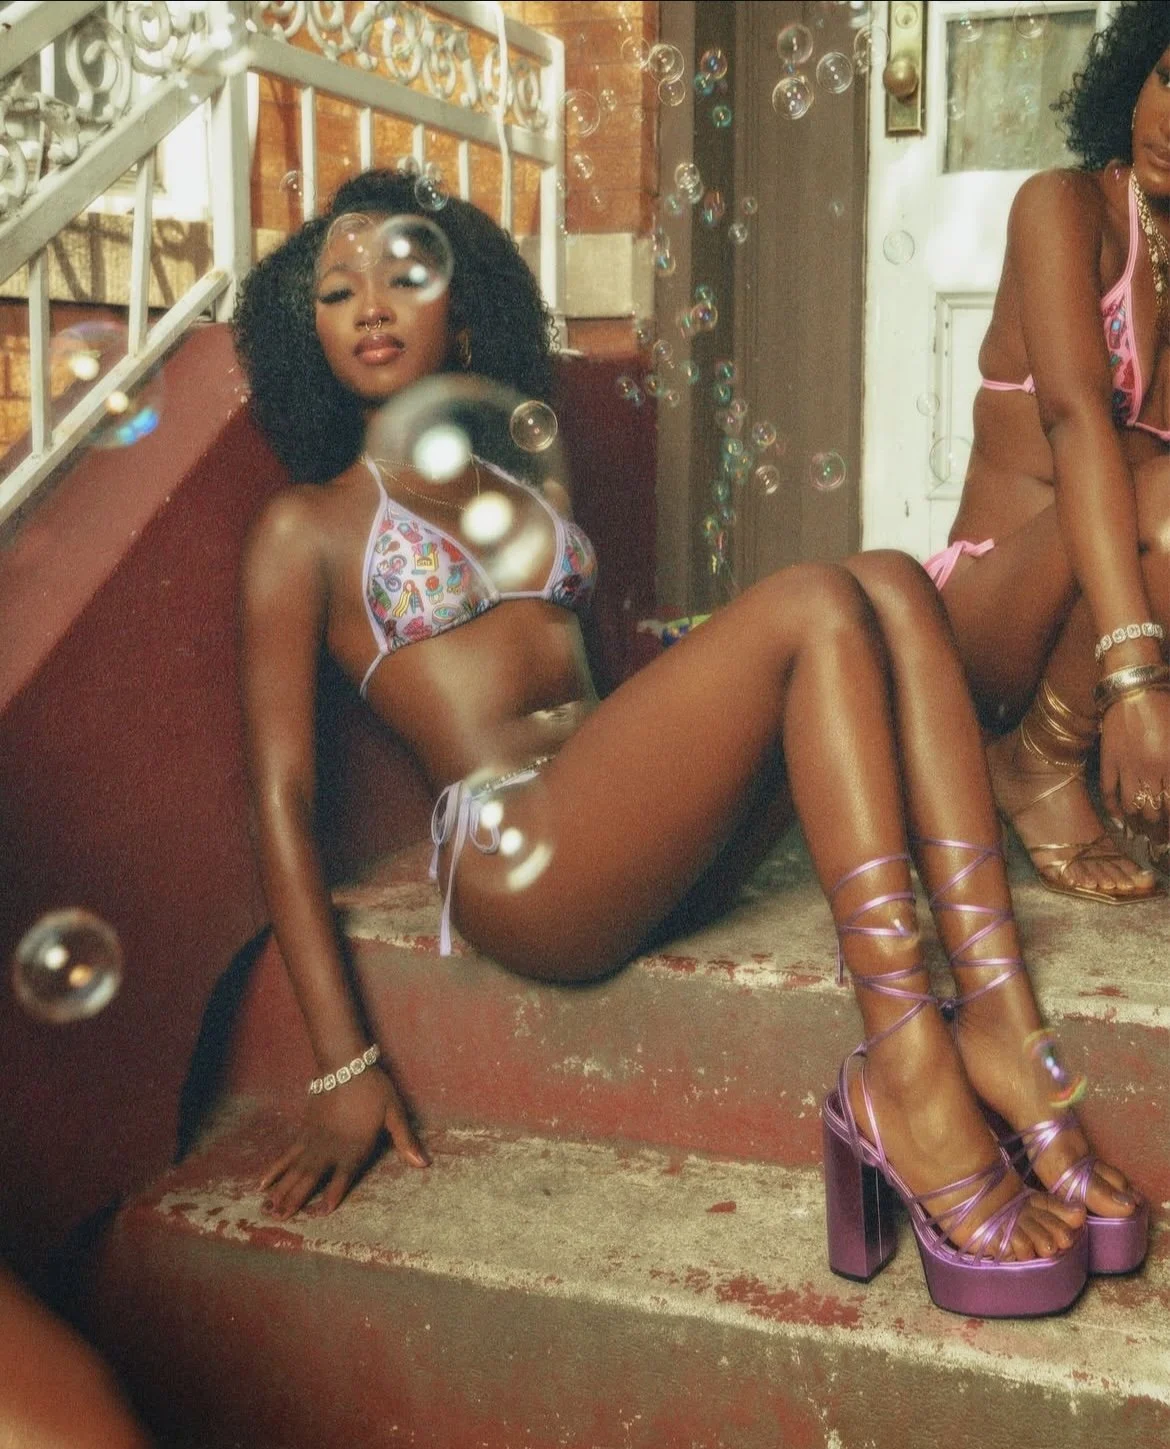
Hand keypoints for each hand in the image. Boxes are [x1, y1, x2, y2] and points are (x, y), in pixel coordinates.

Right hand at [259, 1064, 428, 1218]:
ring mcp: (313, 1140)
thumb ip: (405, 1141)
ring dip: (282, 1190)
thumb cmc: (373, 1088)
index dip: (334, 1194)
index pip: (342, 1177)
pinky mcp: (303, 1131)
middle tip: (280, 1219)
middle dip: (296, 1199)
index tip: (322, 1213)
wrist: (344, 1063)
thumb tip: (424, 1164)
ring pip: (295, 1170)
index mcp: (354, 1148)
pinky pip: (287, 1155)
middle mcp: (330, 1148)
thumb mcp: (394, 1113)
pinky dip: (276, 1169)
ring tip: (269, 1209)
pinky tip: (263, 1180)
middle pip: (310, 1178)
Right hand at [1098, 687, 1169, 856]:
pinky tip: (1121, 818)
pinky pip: (1109, 793)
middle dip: (1161, 825)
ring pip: (1132, 806)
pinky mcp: (1108, 760)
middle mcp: (1149, 770)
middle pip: (1155, 811)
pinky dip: (1114, 809)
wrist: (1134, 686)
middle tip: (1164, 831)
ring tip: (1146, 826)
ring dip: (1141, 820)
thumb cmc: (1165, 707)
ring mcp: (1126, 767)